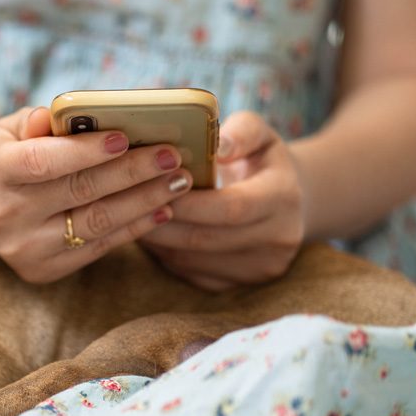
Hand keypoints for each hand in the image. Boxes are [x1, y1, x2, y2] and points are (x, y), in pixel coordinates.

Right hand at [0, 107, 193, 282]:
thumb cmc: (9, 157)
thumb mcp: (10, 131)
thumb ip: (38, 121)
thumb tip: (66, 114)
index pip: (43, 161)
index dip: (85, 151)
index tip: (126, 137)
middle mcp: (5, 215)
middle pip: (79, 192)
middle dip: (131, 172)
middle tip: (172, 156)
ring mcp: (24, 248)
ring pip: (95, 223)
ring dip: (144, 201)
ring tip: (178, 182)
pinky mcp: (43, 270)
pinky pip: (99, 248)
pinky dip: (135, 227)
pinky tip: (162, 209)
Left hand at [140, 111, 305, 290]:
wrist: (287, 201)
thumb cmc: (260, 160)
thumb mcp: (259, 134)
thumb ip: (241, 131)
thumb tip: (217, 146)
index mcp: (284, 198)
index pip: (232, 208)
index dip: (190, 203)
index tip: (156, 188)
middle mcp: (278, 239)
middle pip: (206, 238)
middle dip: (163, 223)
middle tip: (128, 206)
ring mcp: (259, 268)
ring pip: (193, 260)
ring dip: (157, 241)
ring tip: (130, 218)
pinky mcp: (238, 284)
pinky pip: (191, 273)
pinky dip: (164, 255)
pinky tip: (148, 235)